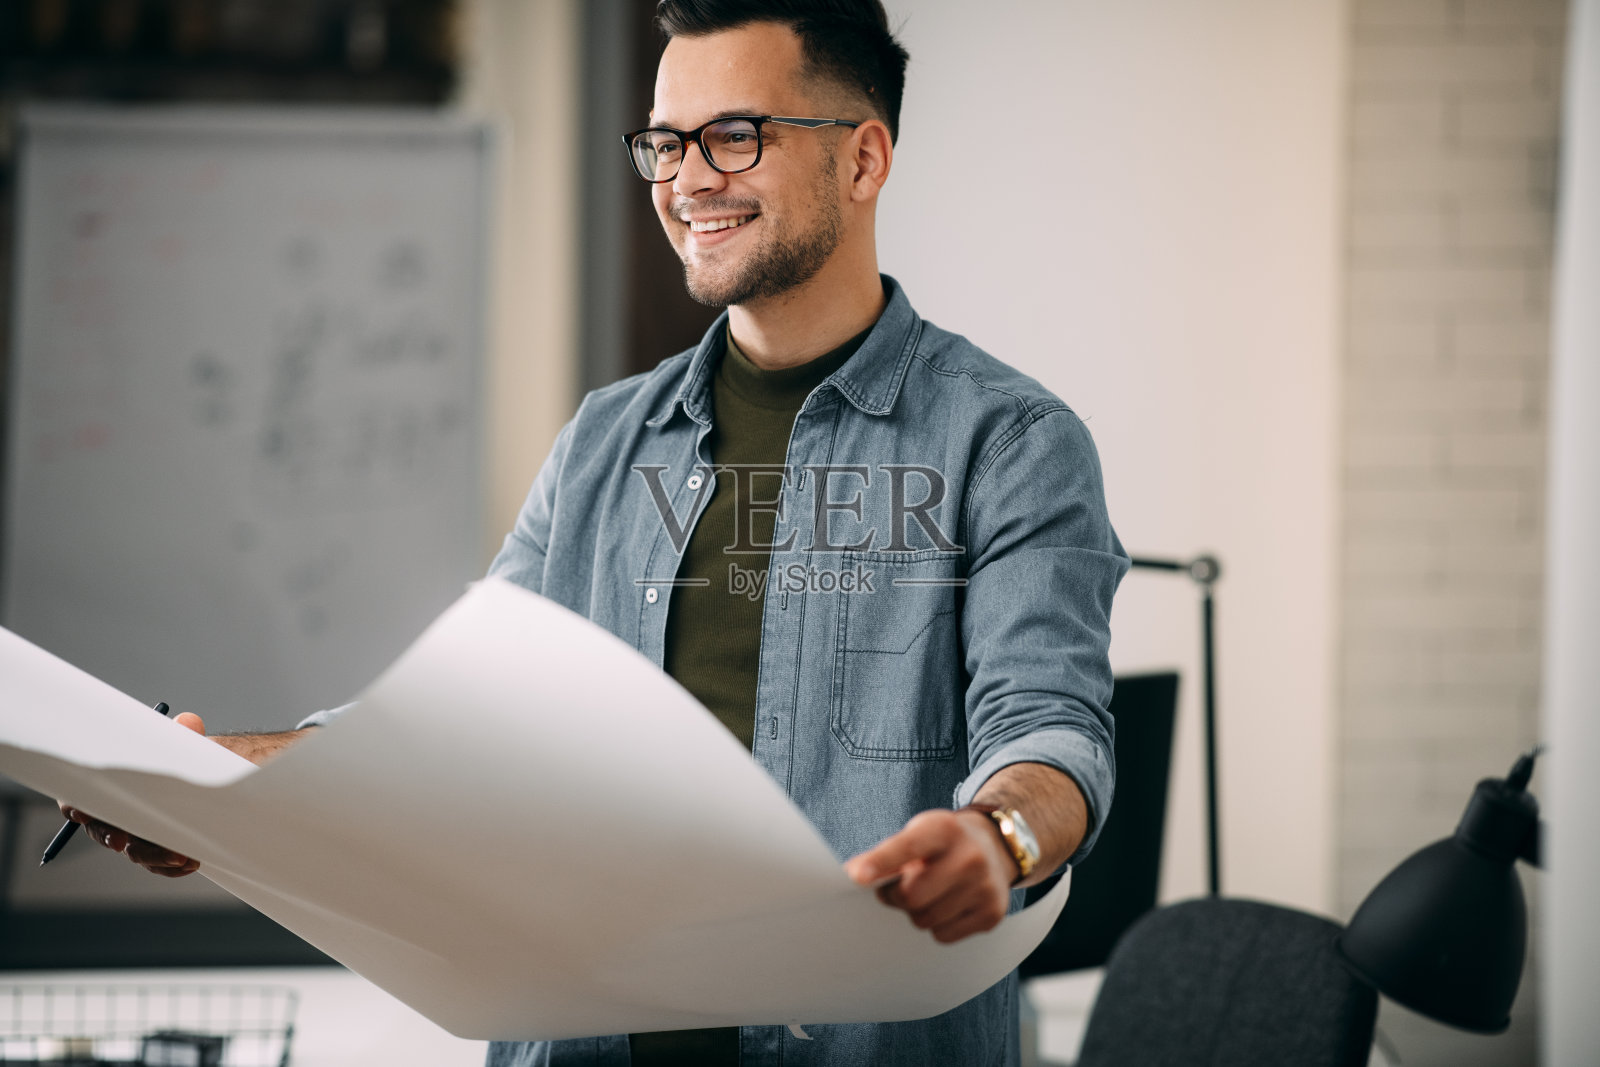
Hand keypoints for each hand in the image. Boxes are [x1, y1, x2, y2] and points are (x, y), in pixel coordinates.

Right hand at [58, 711, 213, 876]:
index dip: (74, 806)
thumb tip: (188, 723)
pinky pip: (156, 863)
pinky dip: (170, 866)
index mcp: (110, 786)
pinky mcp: (155, 846)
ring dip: (152, 856)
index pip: (78, 797)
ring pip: (133, 851)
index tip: (79, 812)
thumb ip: (182, 731)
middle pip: (102, 831)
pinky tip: (188, 863)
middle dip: (109, 837)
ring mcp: (135, 833)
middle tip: (121, 842)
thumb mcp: (179, 739)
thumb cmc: (176, 755)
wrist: (201, 776)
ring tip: (178, 856)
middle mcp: (116, 813)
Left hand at [844, 808, 1018, 943]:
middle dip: (894, 897)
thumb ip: (888, 853)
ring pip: (925, 920)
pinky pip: (943, 936)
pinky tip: (948, 905)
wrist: (994, 845)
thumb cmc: (943, 842)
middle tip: (895, 889)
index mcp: (945, 829)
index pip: (906, 848)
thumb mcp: (918, 833)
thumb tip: (854, 875)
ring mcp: (985, 887)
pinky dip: (937, 926)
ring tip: (929, 893)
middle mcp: (970, 857)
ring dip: (917, 912)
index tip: (856, 876)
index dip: (880, 863)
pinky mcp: (992, 914)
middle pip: (912, 895)